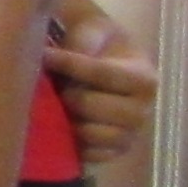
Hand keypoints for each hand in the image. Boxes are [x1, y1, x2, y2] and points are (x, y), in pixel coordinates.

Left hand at [44, 8, 155, 167]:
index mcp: (144, 78)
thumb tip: (56, 53)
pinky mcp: (115, 153)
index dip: (69, 64)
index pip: (101, 73)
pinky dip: (72, 143)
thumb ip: (82, 39)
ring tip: (58, 106)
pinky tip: (63, 126)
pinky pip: (89, 155)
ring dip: (67, 120)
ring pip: (90, 133)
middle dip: (66, 94)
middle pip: (91, 105)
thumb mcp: (94, 31)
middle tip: (53, 85)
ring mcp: (131, 134)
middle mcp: (144, 109)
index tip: (44, 55)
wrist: (105, 67)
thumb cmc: (96, 45)